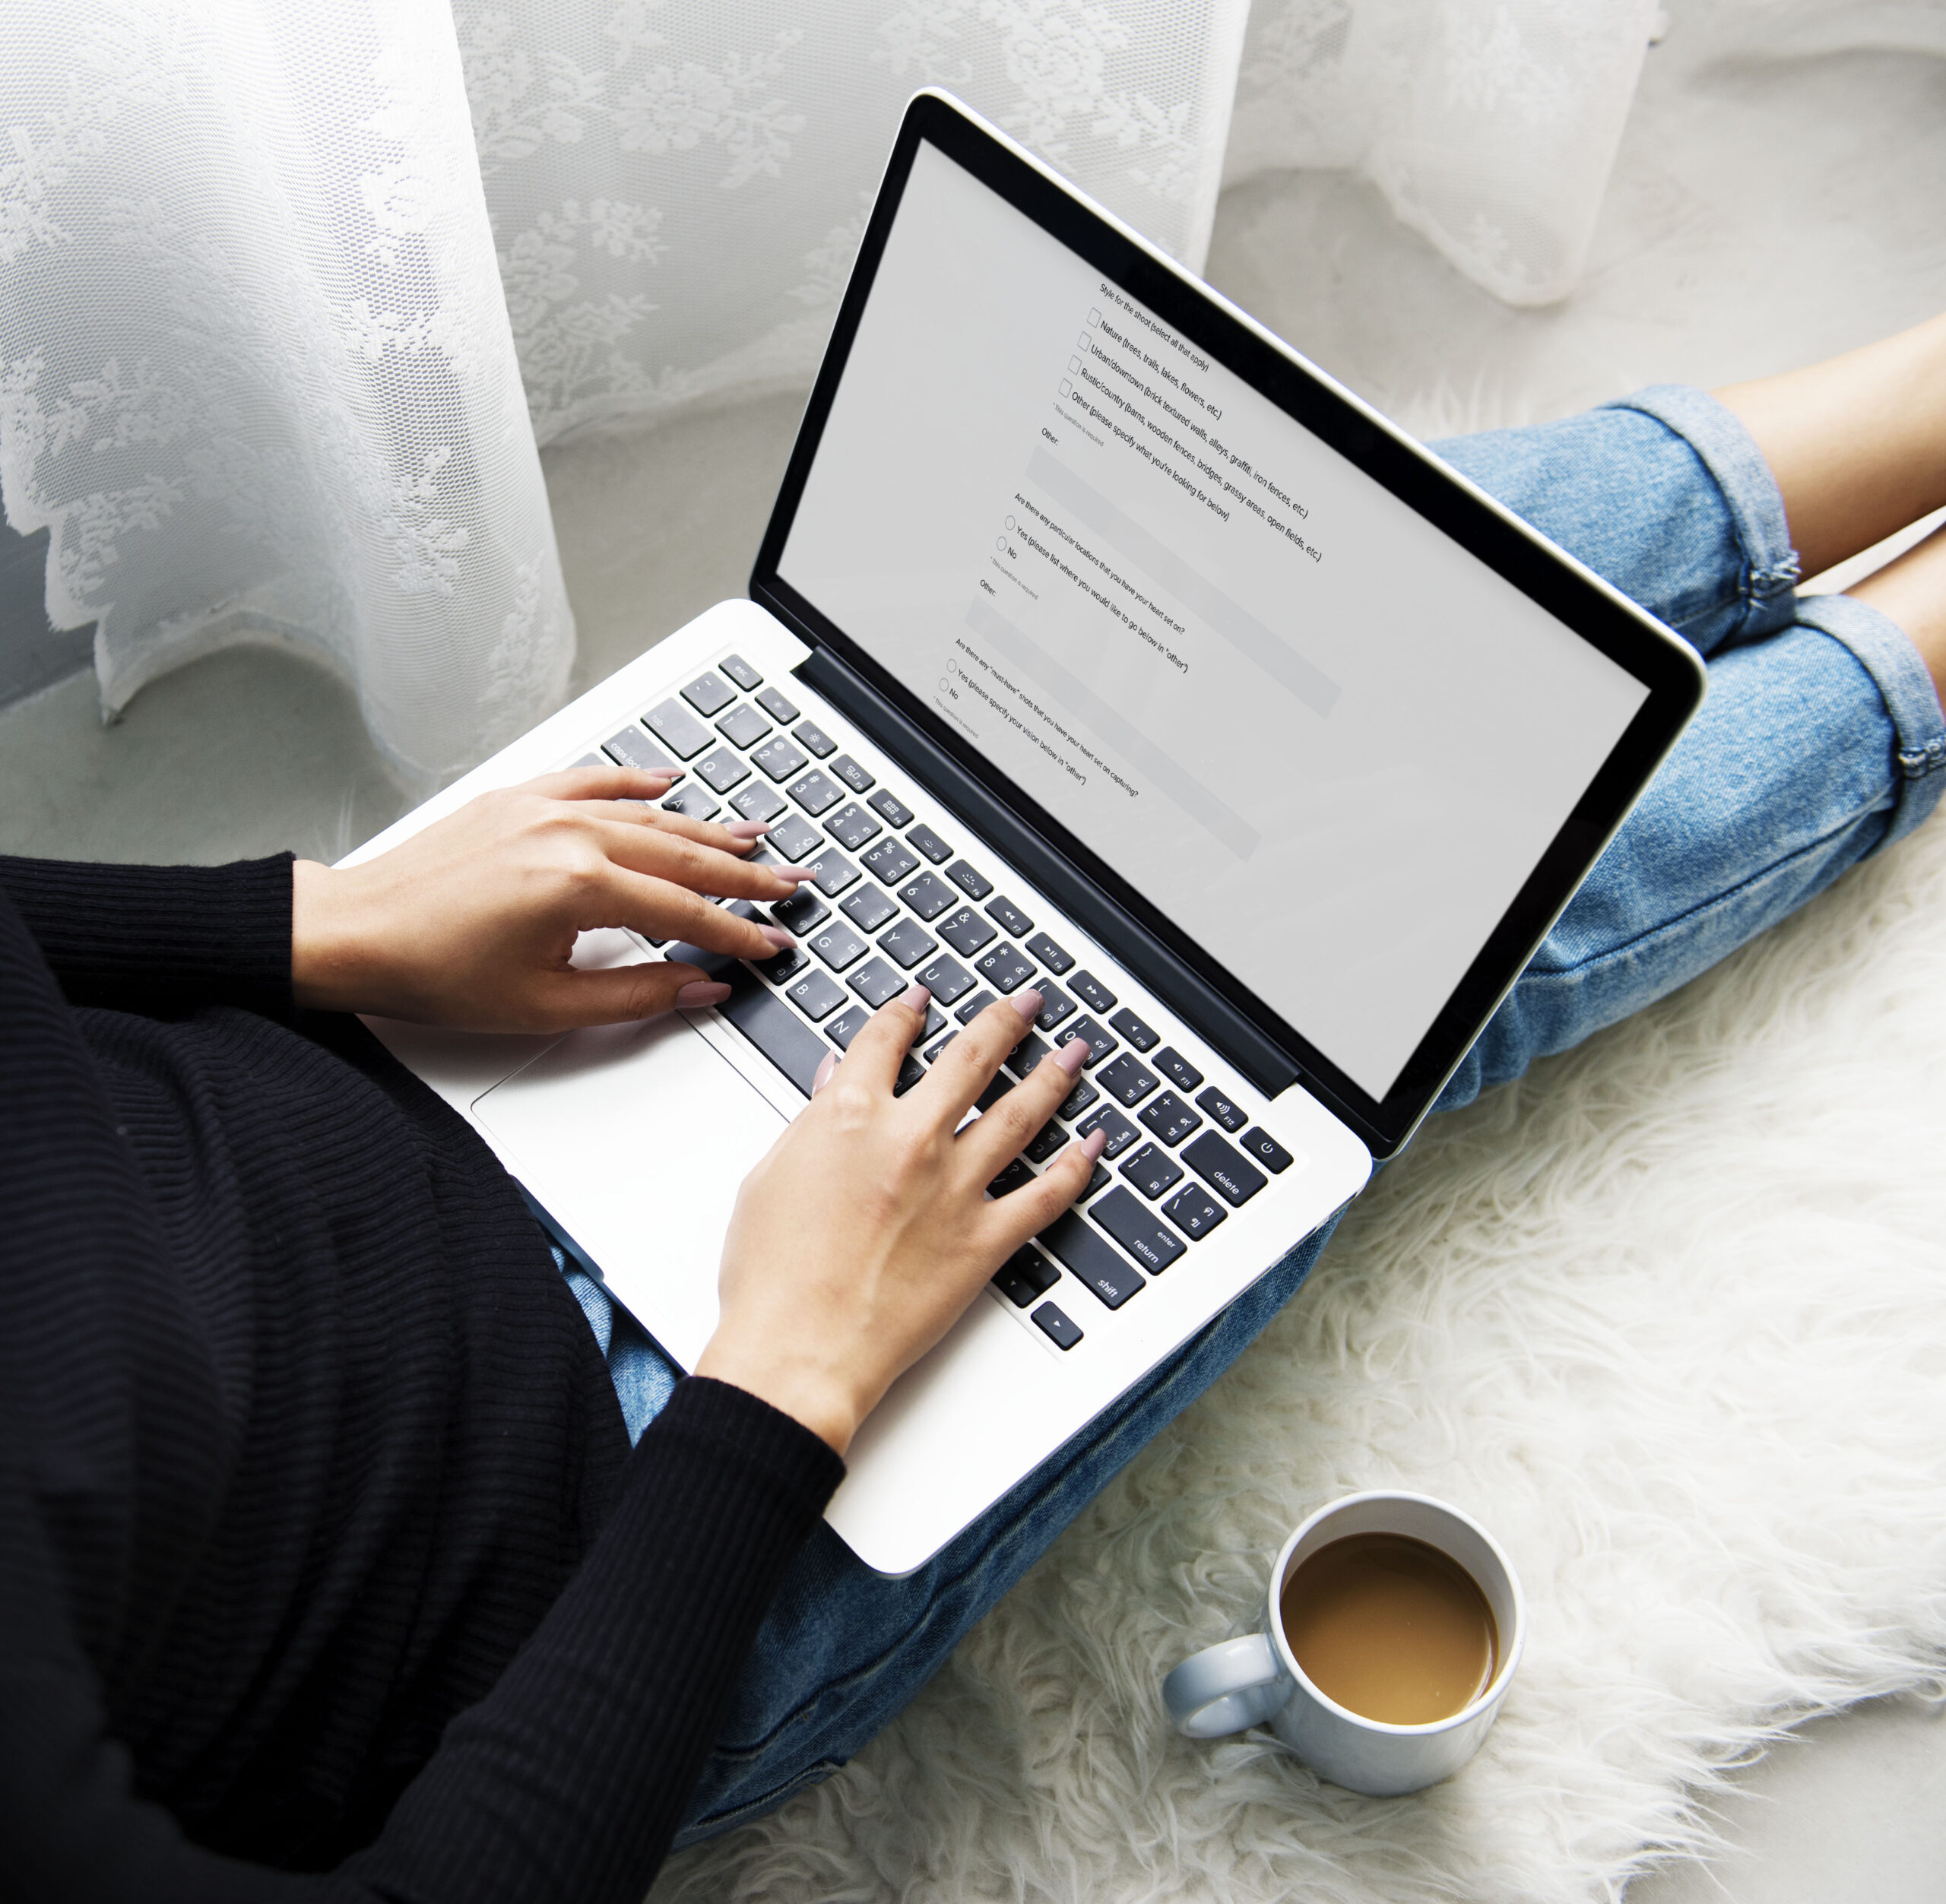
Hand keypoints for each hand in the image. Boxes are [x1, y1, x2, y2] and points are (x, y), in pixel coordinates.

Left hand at [291, 765, 816, 1030]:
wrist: (352, 933)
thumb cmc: (433, 971)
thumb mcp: (545, 1004)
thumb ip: (636, 995)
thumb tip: (699, 987)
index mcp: (579, 887)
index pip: (685, 913)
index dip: (737, 932)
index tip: (772, 943)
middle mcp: (568, 836)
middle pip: (681, 855)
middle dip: (744, 873)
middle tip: (790, 884)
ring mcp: (543, 810)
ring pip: (648, 815)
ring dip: (706, 829)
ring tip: (753, 838)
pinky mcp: (517, 799)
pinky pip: (593, 781)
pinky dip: (636, 781)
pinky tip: (669, 782)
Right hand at [696, 984, 1105, 1453]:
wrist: (799, 1349)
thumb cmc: (771, 1277)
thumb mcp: (770, 1179)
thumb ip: (809, 1123)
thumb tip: (829, 1084)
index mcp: (848, 1115)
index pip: (885, 1039)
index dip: (907, 1011)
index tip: (922, 1000)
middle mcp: (910, 1140)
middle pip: (971, 1058)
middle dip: (1004, 1020)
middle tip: (1027, 1001)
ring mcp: (954, 1188)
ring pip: (1020, 1113)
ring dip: (1052, 1075)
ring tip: (1074, 1052)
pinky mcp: (984, 1240)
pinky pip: (1046, 1194)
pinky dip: (1077, 1166)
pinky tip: (1094, 1144)